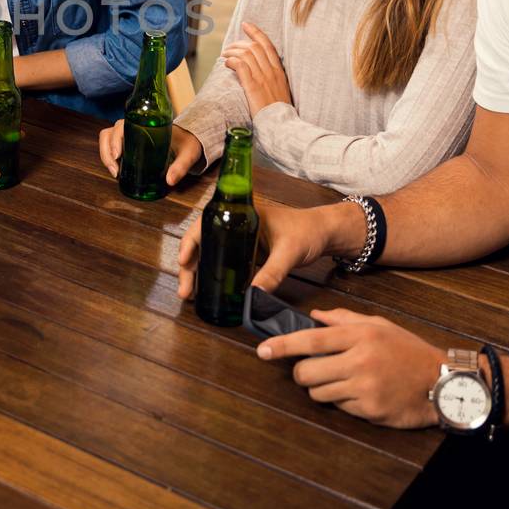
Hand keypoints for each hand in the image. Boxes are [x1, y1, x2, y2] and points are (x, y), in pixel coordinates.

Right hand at [99, 121, 201, 185]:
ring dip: (106, 155)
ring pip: (107, 139)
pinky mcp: (129, 143)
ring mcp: (129, 135)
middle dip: (107, 152)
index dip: (114, 139)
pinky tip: (117, 171)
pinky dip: (109, 158)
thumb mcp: (188, 153)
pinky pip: (112, 147)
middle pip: (109, 133)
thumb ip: (181, 166)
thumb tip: (169, 181)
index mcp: (145, 124)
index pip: (121, 126)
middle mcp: (133, 127)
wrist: (188, 140)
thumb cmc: (187, 143)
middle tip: (115, 170)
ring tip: (115, 173)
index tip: (117, 155)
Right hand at [176, 198, 332, 299]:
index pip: (205, 224)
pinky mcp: (246, 251)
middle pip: (202, 242)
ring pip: (210, 253)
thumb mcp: (289, 252)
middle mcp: (236, 223)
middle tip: (185, 291)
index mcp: (242, 212)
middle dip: (188, 266)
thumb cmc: (308, 231)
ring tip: (191, 294)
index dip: (189, 242)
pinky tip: (208, 290)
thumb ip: (273, 272)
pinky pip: (223, 261)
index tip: (183, 261)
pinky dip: (213, 274)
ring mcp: (240, 238)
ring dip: (197, 272)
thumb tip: (253, 295)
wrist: (326, 233)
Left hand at [223, 23, 291, 116]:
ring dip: (232, 52)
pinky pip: (241, 66)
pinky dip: (232, 61)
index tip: (246, 25)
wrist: (281, 124)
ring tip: (224, 55)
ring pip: (246, 54)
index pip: (268, 45)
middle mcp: (272, 72)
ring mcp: (263, 78)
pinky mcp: (253, 87)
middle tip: (228, 47)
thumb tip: (260, 70)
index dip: (256, 33)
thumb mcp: (281, 90)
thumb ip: (273, 78)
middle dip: (239, 43)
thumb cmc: (279, 111)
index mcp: (279, 71)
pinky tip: (226, 63)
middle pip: (254, 47)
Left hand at [257, 309, 443, 429]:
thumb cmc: (408, 351)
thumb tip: (314, 316)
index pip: (311, 339)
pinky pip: (340, 408)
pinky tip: (361, 394)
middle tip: (313, 370)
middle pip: (306, 372)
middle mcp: (360, 361)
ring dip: (322, 389)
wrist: (443, 382)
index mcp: (360, 336)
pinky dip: (344, 402)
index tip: (262, 350)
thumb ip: (344, 319)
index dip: (283, 345)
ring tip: (341, 381)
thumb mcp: (379, 325)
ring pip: (318, 393)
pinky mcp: (370, 411)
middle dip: (302, 373)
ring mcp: (364, 388)